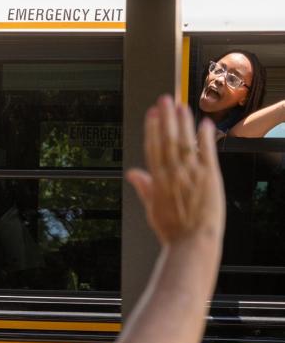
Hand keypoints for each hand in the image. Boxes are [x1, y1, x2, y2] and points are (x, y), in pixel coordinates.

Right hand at [126, 95, 224, 245]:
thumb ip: (144, 187)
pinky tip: (204, 124)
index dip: (152, 129)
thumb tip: (132, 173)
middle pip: (168, 141)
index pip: (153, 148)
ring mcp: (192, 175)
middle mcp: (174, 174)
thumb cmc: (173, 229)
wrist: (193, 243)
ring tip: (181, 106)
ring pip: (185, 143)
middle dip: (166, 119)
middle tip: (165, 99)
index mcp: (158, 181)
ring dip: (183, 123)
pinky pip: (207, 153)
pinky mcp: (211, 178)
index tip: (151, 114)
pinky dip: (205, 138)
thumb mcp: (152, 209)